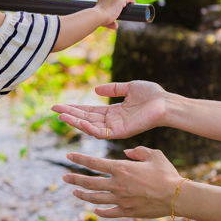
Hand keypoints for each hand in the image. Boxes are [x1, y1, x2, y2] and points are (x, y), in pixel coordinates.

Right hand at [51, 80, 167, 139]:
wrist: (166, 103)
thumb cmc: (153, 95)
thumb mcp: (129, 87)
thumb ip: (113, 88)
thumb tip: (96, 89)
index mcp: (113, 112)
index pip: (90, 111)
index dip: (75, 108)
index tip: (61, 104)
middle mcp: (112, 122)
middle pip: (86, 118)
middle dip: (70, 114)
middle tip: (54, 108)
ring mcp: (115, 128)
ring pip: (89, 126)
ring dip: (74, 121)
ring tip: (60, 114)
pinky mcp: (120, 133)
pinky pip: (100, 132)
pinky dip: (87, 127)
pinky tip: (77, 120)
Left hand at [63, 147, 181, 218]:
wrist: (177, 196)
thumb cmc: (167, 174)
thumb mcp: (154, 155)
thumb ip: (138, 151)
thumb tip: (127, 152)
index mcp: (121, 169)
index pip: (94, 163)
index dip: (79, 159)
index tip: (68, 156)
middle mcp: (117, 184)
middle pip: (89, 182)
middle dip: (75, 179)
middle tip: (65, 177)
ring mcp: (120, 199)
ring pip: (94, 198)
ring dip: (82, 195)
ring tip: (74, 192)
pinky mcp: (126, 211)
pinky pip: (108, 212)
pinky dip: (100, 211)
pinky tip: (94, 210)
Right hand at [94, 0, 134, 28]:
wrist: (98, 16)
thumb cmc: (98, 19)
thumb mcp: (104, 19)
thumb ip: (110, 23)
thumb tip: (116, 26)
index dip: (117, 0)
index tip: (120, 5)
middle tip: (127, 5)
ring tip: (132, 3)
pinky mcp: (120, 0)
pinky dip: (131, 0)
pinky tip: (133, 3)